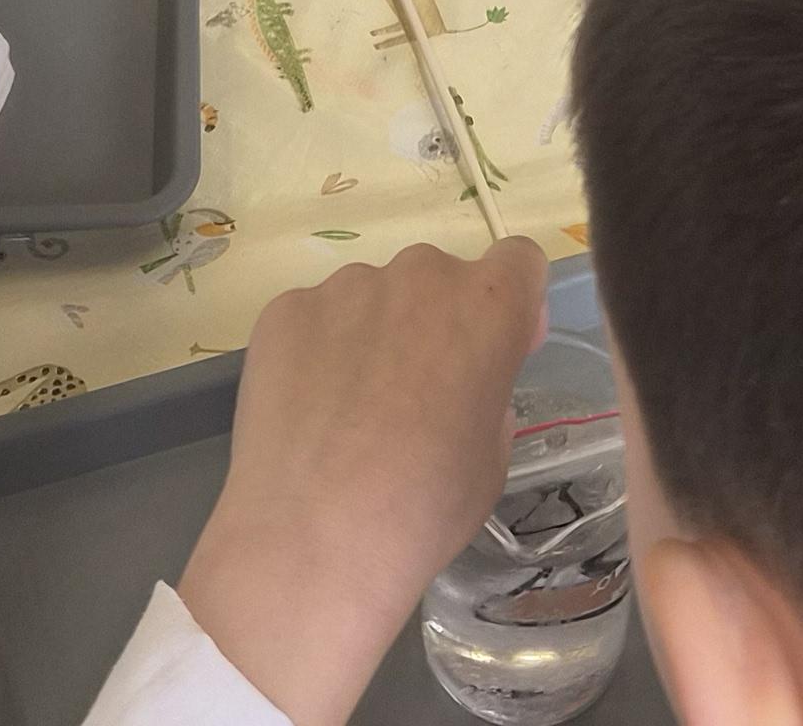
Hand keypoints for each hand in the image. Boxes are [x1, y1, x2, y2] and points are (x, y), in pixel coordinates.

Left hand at [179, 241, 549, 725]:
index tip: (493, 350)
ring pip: (373, 298)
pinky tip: (307, 414)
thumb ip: (489, 391)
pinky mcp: (283, 310)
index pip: (518, 261)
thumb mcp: (491, 457)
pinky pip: (316, 319)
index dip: (510, 305)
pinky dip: (318, 351)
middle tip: (414, 398)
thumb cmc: (422, 510)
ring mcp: (343, 287)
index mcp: (486, 307)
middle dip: (435, 323)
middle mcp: (418, 275)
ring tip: (349, 415)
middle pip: (439, 280)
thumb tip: (464, 376)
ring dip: (374, 335)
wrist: (311, 540)